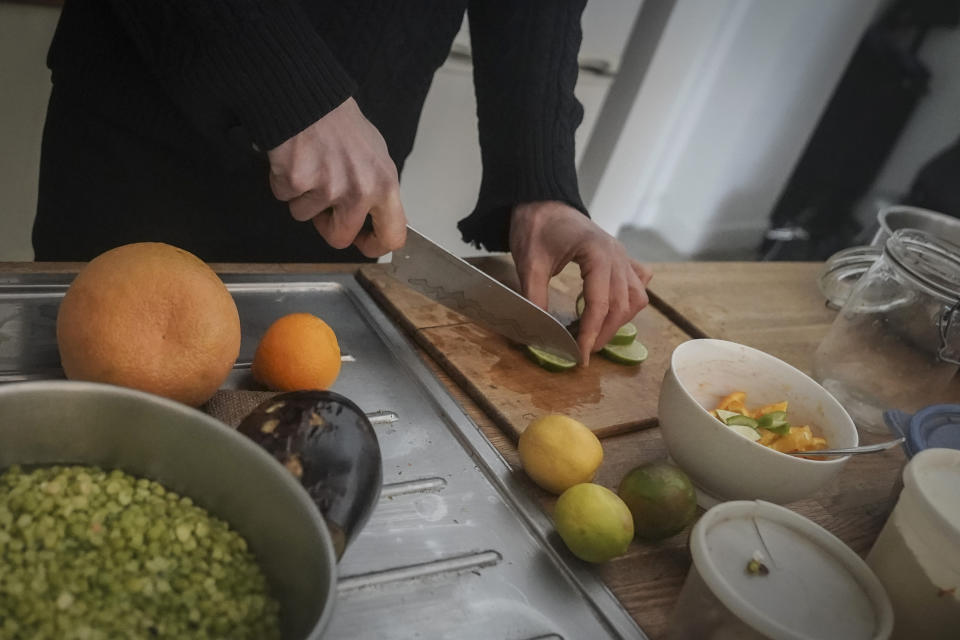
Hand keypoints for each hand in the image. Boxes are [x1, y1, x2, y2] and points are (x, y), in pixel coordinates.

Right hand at [266, 98, 406, 256]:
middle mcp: (359, 191)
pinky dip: (284, 182)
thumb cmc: (342, 126)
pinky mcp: (296, 182)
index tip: (363, 243)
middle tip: (323, 206)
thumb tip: (377, 220)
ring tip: (310, 166)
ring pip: (305, 216)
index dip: (375, 246)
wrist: (309, 99)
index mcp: (385, 185)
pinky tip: (294, 160)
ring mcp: (327, 188)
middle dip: (326, 227)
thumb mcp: (376, 157)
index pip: (392, 235)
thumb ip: (378, 190)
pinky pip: (284, 197)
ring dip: (303, 197)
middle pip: (340, 238)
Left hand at [510, 201, 652, 364]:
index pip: (600, 302)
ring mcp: (623, 256)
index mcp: (596, 253)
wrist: (543, 201)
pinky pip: (638, 284)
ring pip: (636, 297)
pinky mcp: (621, 258)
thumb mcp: (529, 263)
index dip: (592, 332)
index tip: (581, 355)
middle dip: (605, 333)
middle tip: (584, 351)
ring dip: (619, 320)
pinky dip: (628, 302)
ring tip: (594, 334)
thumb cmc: (536, 227)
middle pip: (623, 304)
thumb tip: (539, 331)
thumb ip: (535, 297)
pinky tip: (608, 309)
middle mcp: (617, 255)